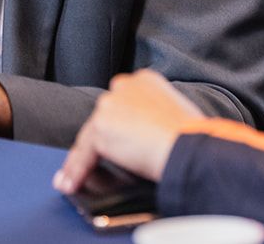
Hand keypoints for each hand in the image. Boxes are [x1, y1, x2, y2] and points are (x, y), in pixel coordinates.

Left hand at [54, 70, 204, 192]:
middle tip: (93, 164)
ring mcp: (110, 105)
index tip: (114, 140)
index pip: (122, 104)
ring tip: (75, 178)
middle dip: (99, 140)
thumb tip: (148, 138)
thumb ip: (156, 119)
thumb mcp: (175, 116)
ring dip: (81, 160)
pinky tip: (71, 184)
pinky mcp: (100, 128)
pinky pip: (83, 155)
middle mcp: (124, 86)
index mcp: (145, 80)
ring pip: (90, 136)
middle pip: (104, 117)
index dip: (118, 124)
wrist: (186, 144)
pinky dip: (76, 171)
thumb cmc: (192, 137)